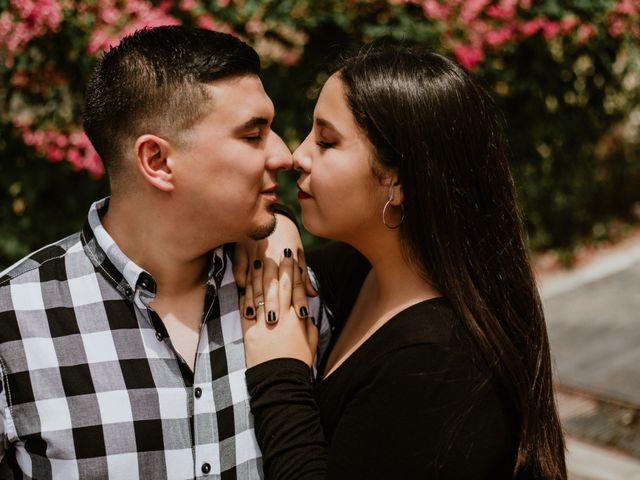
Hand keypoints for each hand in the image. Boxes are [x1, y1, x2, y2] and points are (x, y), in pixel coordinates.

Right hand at [234, 213, 315, 321]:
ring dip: (254, 297)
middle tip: (274, 321)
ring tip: (254, 316)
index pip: (295, 280)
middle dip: (273, 302)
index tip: (302, 315)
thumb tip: (314, 295)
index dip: (299, 298)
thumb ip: (304, 275)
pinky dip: (241, 281)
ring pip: (255, 278)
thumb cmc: (288, 235)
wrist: (271, 212)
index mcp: (289, 255)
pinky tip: (242, 295)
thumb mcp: (300, 252)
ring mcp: (256, 251)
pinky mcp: (242, 248)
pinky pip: (240, 267)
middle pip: (272, 282)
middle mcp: (273, 254)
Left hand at [242, 249, 318, 367]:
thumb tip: (306, 312)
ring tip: (259, 261)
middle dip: (277, 267)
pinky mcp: (249, 333)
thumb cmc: (298, 363)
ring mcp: (263, 324)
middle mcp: (280, 317)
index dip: (292, 271)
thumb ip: (309, 325)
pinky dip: (245, 296)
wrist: (280, 381)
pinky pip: (246, 310)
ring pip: (260, 295)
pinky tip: (244, 283)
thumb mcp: (310, 343)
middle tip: (276, 251)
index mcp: (296, 319)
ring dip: (259, 276)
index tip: (291, 258)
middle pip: (277, 287)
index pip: (293, 288)